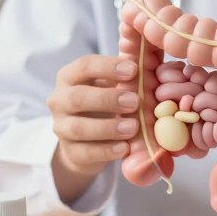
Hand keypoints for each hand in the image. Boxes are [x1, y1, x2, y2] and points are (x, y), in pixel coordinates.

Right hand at [48, 55, 138, 202]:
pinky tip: (125, 148)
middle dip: (107, 99)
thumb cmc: (104, 103)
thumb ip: (127, 76)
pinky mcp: (69, 151)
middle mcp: (60, 100)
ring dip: (108, 127)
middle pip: (77, 97)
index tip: (134, 70)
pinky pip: (86, 152)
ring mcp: (62, 127)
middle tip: (135, 102)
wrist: (86, 140)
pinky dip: (106, 151)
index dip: (108, 67)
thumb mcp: (112, 85)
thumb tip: (156, 63)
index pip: (84, 66)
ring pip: (78, 127)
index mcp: (70, 77)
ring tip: (133, 127)